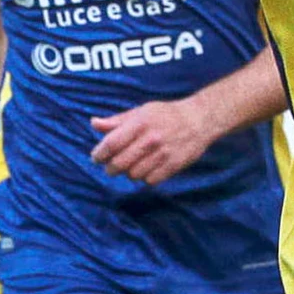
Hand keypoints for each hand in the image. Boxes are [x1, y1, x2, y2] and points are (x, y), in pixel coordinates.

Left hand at [90, 100, 211, 185]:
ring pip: (133, 175)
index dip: (99, 154)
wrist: (200, 119)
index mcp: (140, 123)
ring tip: (133, 165)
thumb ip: (117, 121)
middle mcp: (151, 139)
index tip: (97, 157)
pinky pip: (150, 181)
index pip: (111, 144)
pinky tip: (147, 169)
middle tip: (111, 166)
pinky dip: (145, 178)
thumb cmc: (166, 115)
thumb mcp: (141, 112)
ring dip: (129, 173)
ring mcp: (163, 153)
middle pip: (119, 164)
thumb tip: (93, 123)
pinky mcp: (174, 165)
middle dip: (110, 168)